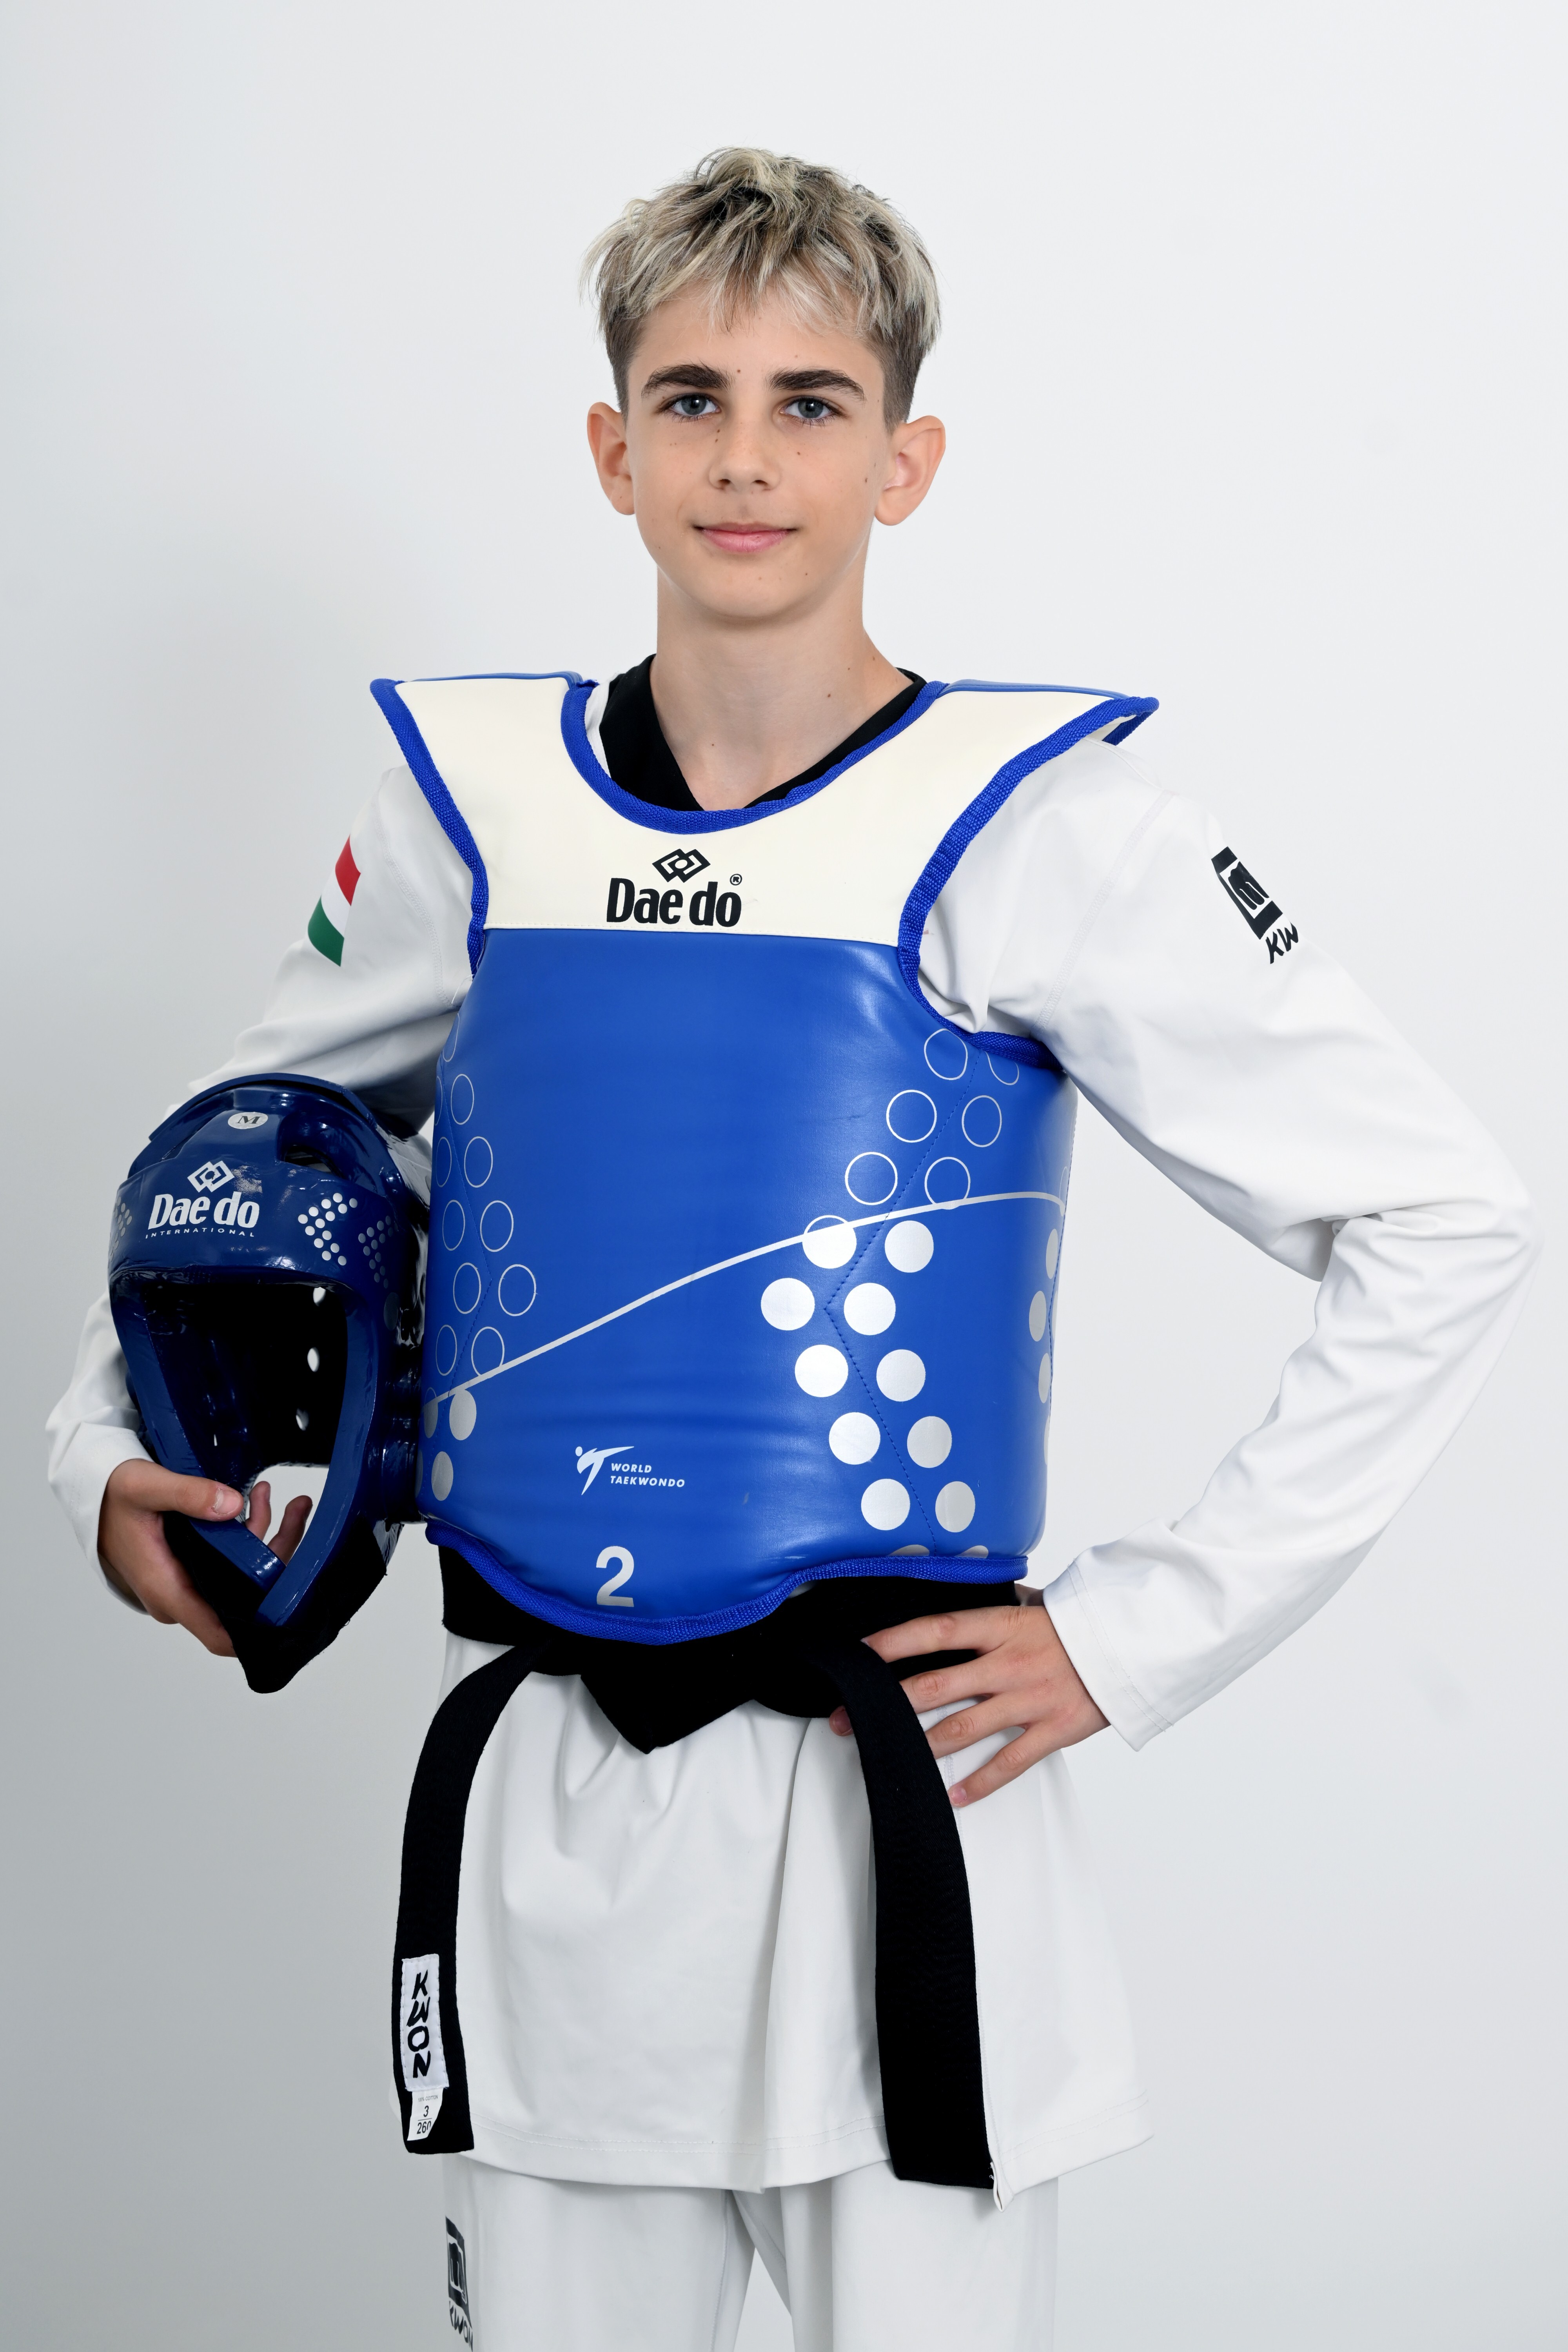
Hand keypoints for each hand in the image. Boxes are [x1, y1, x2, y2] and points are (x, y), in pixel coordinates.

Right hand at [97, 1460, 312, 1657]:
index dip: (261, 1626)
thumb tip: (232, 1506)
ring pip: (241, 1577)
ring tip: (275, 1495)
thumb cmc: (112, 1495)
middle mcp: (180, 1596)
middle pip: (244, 1599)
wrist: (92, 1492)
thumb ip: (188, 1494)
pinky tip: (255, 1500)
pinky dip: (248, 1533)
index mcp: (168, 1590)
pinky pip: (229, 1562)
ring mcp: (186, 1583)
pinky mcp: (191, 1568)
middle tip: (296, 1510)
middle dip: (277, 1558)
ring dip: (266, 1537)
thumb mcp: (145, 1486)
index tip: (297, 1594)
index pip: (222, 1635)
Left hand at [828, 1595, 1107, 1805]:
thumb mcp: (1036, 1605)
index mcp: (1003, 1627)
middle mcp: (1010, 1663)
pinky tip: (954, 1795)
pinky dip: (979, 1782)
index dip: (894, 1642)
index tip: (860, 1655)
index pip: (936, 1630)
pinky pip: (1009, 1762)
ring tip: (888, 1755)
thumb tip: (965, 1597)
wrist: (1135, 1644)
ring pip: (963, 1727)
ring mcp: (1030, 1699)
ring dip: (921, 1744)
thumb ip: (997, 1609)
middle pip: (936, 1685)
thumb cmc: (1081, 1624)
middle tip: (849, 1717)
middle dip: (887, 1704)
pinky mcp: (1053, 1729)